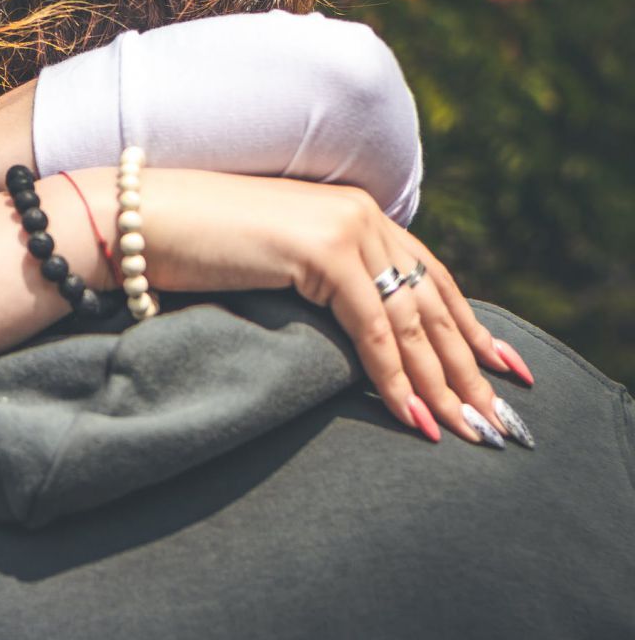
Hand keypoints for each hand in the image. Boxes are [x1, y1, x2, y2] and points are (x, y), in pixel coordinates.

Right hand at [138, 170, 530, 447]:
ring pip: (411, 321)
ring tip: (466, 430)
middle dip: (466, 367)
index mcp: (355, 209)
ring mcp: (346, 226)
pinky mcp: (323, 251)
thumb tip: (359, 334)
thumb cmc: (193, 248)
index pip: (429, 276)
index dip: (468, 327)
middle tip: (496, 420)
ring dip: (441, 383)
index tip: (500, 370)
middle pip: (432, 301)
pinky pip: (374, 328)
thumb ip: (322, 280)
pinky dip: (394, 377)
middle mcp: (362, 212)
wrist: (140, 220)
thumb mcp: (275, 262)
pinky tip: (411, 415)